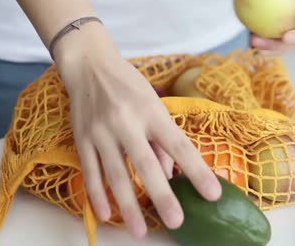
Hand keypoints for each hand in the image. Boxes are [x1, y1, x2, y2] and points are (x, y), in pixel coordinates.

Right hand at [53, 24, 221, 238]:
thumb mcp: (153, 103)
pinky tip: (107, 215)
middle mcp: (126, 122)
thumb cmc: (128, 85)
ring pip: (115, 174)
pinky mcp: (82, 138)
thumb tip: (170, 176)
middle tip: (176, 222)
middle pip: (146, 164)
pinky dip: (97, 195)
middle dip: (162, 196)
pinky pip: (90, 172)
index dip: (197, 171)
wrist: (89, 65)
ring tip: (140, 231)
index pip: (179, 145)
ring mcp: (101, 132)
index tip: (212, 194)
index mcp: (151, 111)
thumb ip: (161, 140)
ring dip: (128, 205)